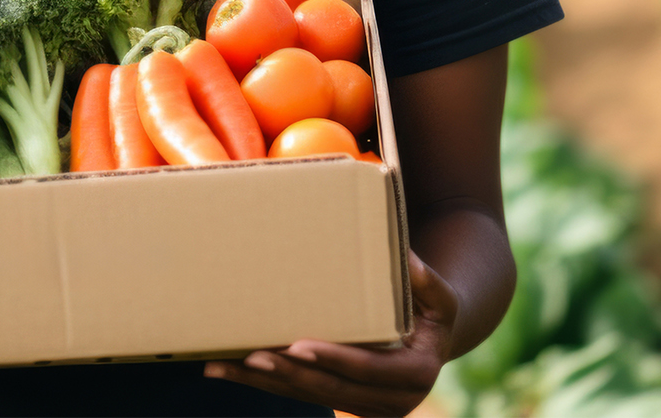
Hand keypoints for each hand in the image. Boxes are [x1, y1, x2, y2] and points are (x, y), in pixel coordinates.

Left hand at [204, 252, 459, 416]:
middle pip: (329, 387)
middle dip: (287, 373)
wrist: (432, 344)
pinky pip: (298, 394)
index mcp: (415, 375)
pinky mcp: (341, 404)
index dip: (332, 358)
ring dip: (262, 382)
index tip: (298, 345)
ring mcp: (363, 408)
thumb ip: (426, 281)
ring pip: (306, 395)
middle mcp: (390, 402)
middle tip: (251, 356)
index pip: (367, 368)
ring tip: (220, 366)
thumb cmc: (432, 312)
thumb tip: (407, 258)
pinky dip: (263, 382)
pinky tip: (227, 370)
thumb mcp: (440, 297)